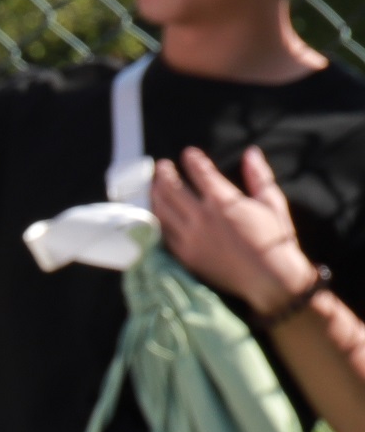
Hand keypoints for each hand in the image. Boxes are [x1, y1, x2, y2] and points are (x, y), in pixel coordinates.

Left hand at [152, 145, 322, 318]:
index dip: (193, 159)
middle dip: (164, 172)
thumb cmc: (275, 240)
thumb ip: (259, 176)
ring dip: (155, 193)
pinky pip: (163, 232)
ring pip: (162, 209)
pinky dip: (157, 218)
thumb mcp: (272, 204)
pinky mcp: (186, 255)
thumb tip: (251, 151)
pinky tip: (158, 212)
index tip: (189, 153)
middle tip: (162, 165)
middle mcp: (203, 217)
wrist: (272, 280)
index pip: (200, 172)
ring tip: (155, 185)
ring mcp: (191, 237)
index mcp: (224, 202)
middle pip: (171, 187)